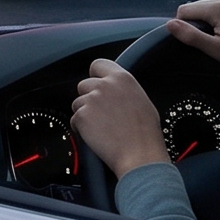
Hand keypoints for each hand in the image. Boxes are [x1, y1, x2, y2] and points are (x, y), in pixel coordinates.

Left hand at [70, 60, 169, 175]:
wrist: (139, 155)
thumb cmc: (145, 133)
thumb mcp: (141, 100)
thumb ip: (123, 90)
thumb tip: (114, 88)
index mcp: (122, 79)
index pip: (98, 64)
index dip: (95, 75)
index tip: (96, 83)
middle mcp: (105, 86)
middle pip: (84, 85)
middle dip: (89, 98)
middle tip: (102, 114)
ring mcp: (91, 100)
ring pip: (77, 103)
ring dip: (85, 114)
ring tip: (103, 128)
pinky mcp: (81, 116)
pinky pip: (74, 119)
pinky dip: (81, 128)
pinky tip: (97, 136)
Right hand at [166, 0, 219, 90]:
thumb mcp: (216, 50)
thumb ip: (190, 35)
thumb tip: (170, 23)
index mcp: (218, 8)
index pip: (185, 10)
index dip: (184, 26)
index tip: (198, 41)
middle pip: (201, 7)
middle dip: (201, 22)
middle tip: (215, 43)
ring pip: (218, 7)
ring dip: (217, 20)